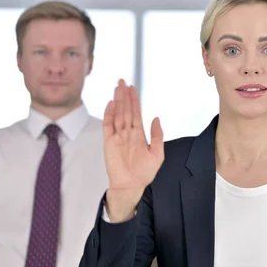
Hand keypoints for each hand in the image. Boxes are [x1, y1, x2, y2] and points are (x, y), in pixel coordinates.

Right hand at [103, 79, 163, 221]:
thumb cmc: (144, 173)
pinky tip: (110, 104)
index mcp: (139, 135)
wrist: (131, 186)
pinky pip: (108, 125)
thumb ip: (157, 136)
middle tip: (123, 81)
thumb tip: (156, 118)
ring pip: (117, 114)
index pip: (136, 113)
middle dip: (124, 96)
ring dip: (117, 101)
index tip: (133, 88)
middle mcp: (127, 133)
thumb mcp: (157, 154)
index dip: (134, 100)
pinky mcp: (109, 142)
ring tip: (117, 87)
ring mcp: (117, 136)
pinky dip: (109, 114)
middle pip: (126, 110)